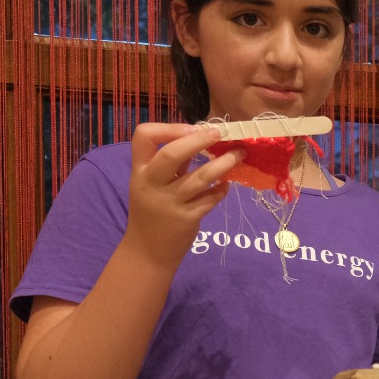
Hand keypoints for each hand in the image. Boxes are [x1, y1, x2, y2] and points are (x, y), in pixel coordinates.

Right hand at [124, 123, 241, 268]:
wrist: (148, 251)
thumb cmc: (152, 211)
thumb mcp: (153, 184)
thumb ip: (173, 164)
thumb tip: (199, 138)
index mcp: (139, 170)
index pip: (143, 136)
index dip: (168, 127)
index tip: (192, 128)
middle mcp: (151, 184)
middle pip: (171, 154)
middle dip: (198, 140)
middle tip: (219, 134)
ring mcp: (169, 202)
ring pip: (200, 177)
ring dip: (223, 163)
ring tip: (239, 154)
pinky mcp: (187, 218)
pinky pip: (210, 199)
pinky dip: (221, 190)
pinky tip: (227, 185)